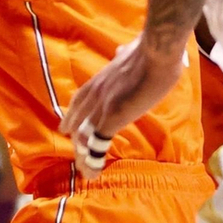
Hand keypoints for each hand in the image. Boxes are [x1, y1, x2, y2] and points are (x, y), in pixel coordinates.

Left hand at [61, 38, 186, 173]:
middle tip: (76, 154)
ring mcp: (103, 106)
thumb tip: (122, 49)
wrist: (156, 51)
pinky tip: (94, 172)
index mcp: (100, 80)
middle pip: (77, 122)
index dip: (72, 116)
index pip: (79, 101)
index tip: (66, 128)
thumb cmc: (150, 50)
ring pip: (84, 137)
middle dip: (76, 140)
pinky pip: (98, 144)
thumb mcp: (129, 50)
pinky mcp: (114, 117)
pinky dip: (94, 160)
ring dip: (84, 156)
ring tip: (85, 170)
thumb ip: (123, 54)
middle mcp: (96, 94)